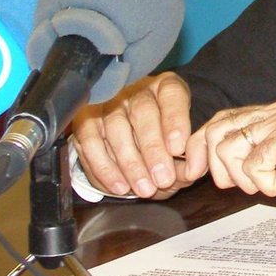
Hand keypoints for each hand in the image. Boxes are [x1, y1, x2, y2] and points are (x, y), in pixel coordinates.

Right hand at [71, 71, 202, 198]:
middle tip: (163, 178)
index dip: (175, 120)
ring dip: (130, 163)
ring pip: (116, 129)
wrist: (131, 135)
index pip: (172, 95)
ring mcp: (108, 104)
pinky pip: (91, 144)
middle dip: (153, 149)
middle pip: (143, 113)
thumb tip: (190, 173)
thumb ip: (186, 156)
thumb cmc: (163, 137)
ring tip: (144, 188)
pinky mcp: (85, 122)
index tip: (178, 147)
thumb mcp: (180, 143)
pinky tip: (120, 187)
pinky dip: (105, 168)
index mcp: (165, 87)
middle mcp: (136, 91)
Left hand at [195, 98, 275, 231]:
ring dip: (245, 177)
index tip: (193, 174)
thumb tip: (216, 164)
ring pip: (228, 147)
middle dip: (214, 166)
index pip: (222, 120)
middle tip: (244, 186)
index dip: (199, 148)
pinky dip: (265, 185)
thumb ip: (256, 158)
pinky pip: (250, 165)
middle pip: (217, 129)